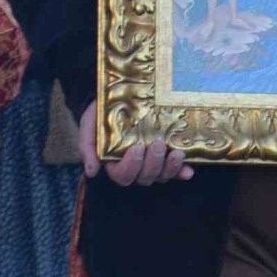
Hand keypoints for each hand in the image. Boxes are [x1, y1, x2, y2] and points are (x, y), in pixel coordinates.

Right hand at [78, 103, 195, 183]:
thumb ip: (87, 148)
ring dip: (170, 168)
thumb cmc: (101, 115)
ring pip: (162, 175)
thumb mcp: (90, 127)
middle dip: (153, 163)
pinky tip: (189, 170)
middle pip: (145, 177)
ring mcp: (153, 162)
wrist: (118, 98)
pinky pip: (176, 170)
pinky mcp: (167, 156)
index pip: (123, 176)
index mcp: (115, 164)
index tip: (137, 147)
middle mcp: (135, 167)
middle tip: (159, 143)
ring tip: (177, 153)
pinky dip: (182, 172)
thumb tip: (91, 172)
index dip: (131, 166)